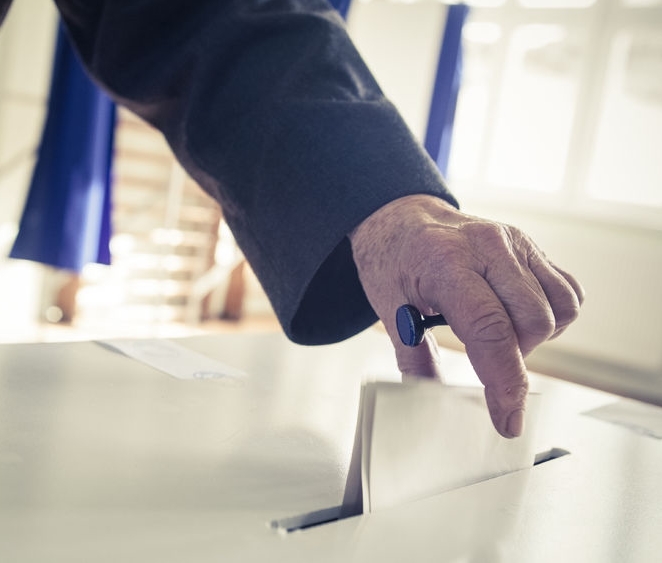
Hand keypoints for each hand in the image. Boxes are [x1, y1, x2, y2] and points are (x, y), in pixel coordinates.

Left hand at [349, 195, 583, 437]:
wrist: (402, 219)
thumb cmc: (393, 260)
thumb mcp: (388, 308)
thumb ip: (413, 358)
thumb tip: (430, 402)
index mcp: (446, 262)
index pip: (490, 330)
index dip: (504, 382)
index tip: (507, 419)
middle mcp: (488, 247)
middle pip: (532, 323)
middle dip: (514, 357)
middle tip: (483, 354)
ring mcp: (515, 242)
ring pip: (558, 309)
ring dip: (535, 337)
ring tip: (499, 331)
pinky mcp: (531, 245)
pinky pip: (567, 292)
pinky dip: (552, 315)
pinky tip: (518, 315)